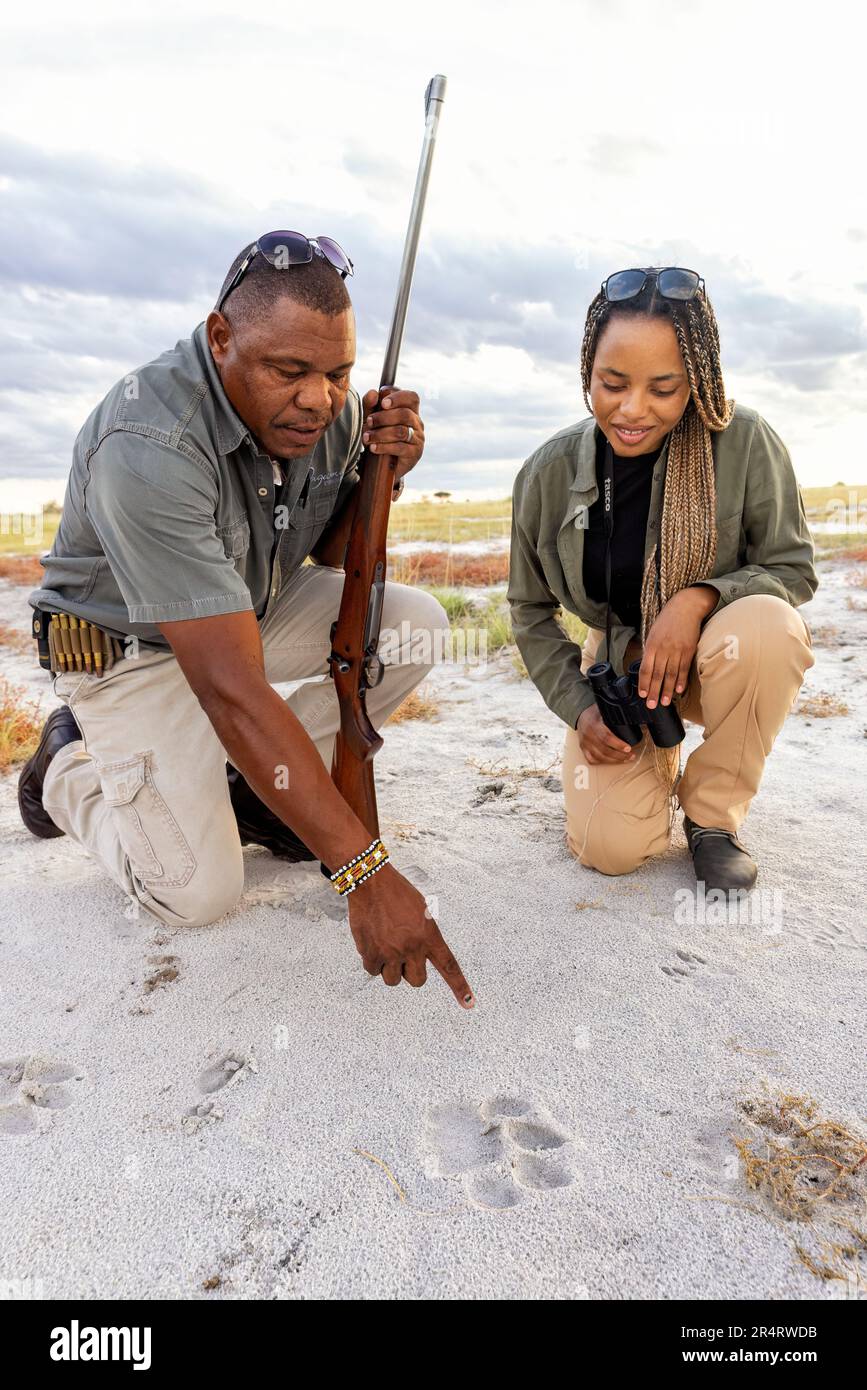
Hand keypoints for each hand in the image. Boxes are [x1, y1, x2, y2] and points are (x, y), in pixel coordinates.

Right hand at [346, 861, 474, 1008]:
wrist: (371, 883)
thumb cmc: (396, 893)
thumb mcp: (421, 911)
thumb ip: (423, 936)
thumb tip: (416, 958)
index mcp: (429, 935)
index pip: (448, 966)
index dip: (459, 986)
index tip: (469, 1003)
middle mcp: (412, 947)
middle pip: (417, 981)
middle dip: (411, 972)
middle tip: (404, 957)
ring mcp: (391, 952)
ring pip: (393, 979)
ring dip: (390, 968)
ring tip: (386, 946)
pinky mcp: (370, 953)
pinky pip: (373, 971)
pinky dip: (372, 961)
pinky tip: (372, 943)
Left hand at [361, 386, 424, 497]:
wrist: (383, 466)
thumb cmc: (379, 437)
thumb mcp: (371, 419)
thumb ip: (370, 405)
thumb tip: (373, 393)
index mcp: (410, 410)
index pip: (412, 397)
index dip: (398, 397)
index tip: (382, 403)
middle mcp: (417, 423)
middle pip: (405, 414)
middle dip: (383, 417)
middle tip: (369, 422)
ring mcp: (418, 439)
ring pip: (401, 431)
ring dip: (381, 433)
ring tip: (367, 438)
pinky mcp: (414, 453)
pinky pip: (400, 447)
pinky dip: (384, 447)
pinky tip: (373, 448)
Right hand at [576, 704, 636, 765]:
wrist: (581, 716)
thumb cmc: (595, 713)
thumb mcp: (604, 710)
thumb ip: (615, 714)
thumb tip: (631, 715)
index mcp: (594, 725)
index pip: (606, 737)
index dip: (618, 744)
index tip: (628, 748)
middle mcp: (588, 735)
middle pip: (604, 750)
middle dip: (620, 755)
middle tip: (631, 755)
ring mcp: (585, 744)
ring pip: (599, 757)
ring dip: (614, 760)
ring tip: (625, 759)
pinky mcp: (583, 749)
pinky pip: (592, 760)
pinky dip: (603, 762)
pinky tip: (612, 761)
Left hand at [637, 585, 716, 708]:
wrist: (685, 608)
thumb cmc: (667, 621)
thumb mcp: (653, 633)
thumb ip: (650, 651)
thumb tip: (647, 669)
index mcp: (651, 645)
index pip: (645, 668)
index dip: (643, 683)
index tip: (642, 695)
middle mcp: (663, 649)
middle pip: (658, 674)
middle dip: (654, 692)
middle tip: (652, 706)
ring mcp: (677, 650)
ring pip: (671, 674)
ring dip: (668, 690)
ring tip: (665, 702)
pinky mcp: (689, 650)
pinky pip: (684, 668)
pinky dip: (681, 680)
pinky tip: (679, 690)